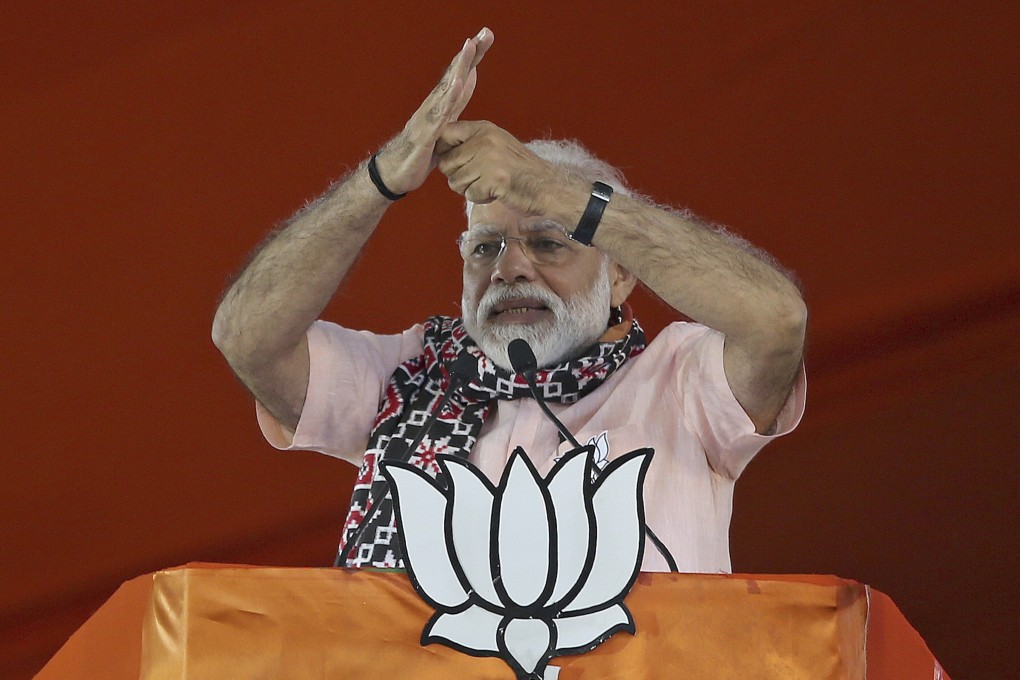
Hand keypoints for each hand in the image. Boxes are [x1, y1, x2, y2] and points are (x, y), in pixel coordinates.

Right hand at [374, 28, 493, 194]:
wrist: (395, 172)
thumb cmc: (421, 149)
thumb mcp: (445, 123)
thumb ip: (455, 101)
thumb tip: (468, 78)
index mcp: (442, 103)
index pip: (460, 75)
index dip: (473, 56)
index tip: (487, 36)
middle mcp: (434, 104)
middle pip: (454, 74)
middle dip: (470, 53)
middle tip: (485, 33)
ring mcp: (428, 117)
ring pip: (447, 88)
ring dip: (459, 67)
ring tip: (470, 48)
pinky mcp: (425, 133)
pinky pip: (439, 114)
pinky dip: (449, 98)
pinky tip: (458, 84)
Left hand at [436, 121, 574, 216]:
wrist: (548, 187)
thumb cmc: (520, 171)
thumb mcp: (496, 145)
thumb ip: (471, 144)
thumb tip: (439, 151)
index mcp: (484, 128)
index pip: (445, 134)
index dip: (444, 152)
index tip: (456, 163)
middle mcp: (485, 139)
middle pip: (446, 163)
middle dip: (458, 177)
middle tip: (478, 179)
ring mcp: (489, 159)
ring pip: (455, 181)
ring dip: (470, 189)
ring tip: (490, 185)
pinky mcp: (494, 179)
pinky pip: (470, 194)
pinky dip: (481, 198)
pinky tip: (497, 192)